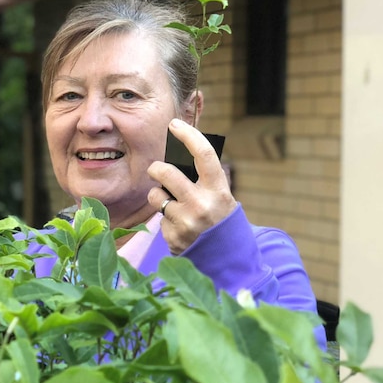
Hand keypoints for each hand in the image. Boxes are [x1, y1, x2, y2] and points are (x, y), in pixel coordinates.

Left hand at [147, 118, 236, 254]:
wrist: (227, 257)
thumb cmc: (219, 216)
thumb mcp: (219, 194)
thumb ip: (202, 175)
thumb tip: (179, 145)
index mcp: (218, 190)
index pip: (203, 154)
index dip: (188, 135)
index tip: (175, 124)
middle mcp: (202, 205)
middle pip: (166, 172)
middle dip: (156, 168)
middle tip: (157, 170)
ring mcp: (187, 223)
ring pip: (155, 196)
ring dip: (158, 196)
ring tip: (171, 204)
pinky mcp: (174, 238)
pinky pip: (157, 218)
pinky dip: (164, 219)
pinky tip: (178, 226)